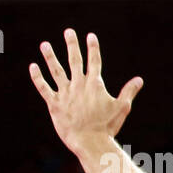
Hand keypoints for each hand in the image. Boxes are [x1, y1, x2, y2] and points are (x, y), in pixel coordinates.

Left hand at [29, 29, 142, 154]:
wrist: (89, 141)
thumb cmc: (107, 126)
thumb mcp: (122, 108)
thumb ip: (129, 92)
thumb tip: (139, 80)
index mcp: (95, 85)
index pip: (94, 62)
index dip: (93, 47)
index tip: (90, 36)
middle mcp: (79, 85)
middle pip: (75, 61)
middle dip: (72, 45)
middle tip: (68, 31)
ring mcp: (65, 93)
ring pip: (56, 71)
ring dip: (50, 57)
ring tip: (44, 44)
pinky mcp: (54, 103)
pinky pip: (43, 87)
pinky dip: (37, 77)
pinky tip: (33, 66)